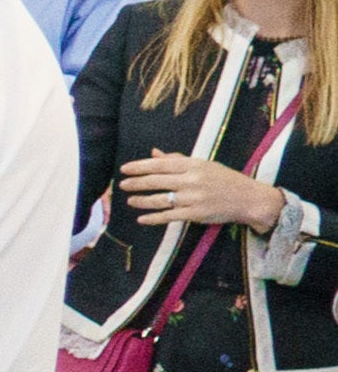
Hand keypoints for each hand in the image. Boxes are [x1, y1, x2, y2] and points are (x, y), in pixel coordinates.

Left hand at [122, 152, 289, 233]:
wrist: (249, 199)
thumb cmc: (225, 179)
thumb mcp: (204, 165)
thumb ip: (177, 160)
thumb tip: (153, 153)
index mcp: (194, 165)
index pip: (160, 164)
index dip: (140, 166)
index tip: (124, 169)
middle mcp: (192, 180)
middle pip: (156, 181)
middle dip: (136, 183)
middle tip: (122, 185)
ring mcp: (193, 198)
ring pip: (159, 200)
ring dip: (141, 200)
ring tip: (130, 200)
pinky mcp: (195, 214)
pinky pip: (168, 217)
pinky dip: (152, 218)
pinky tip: (141, 218)